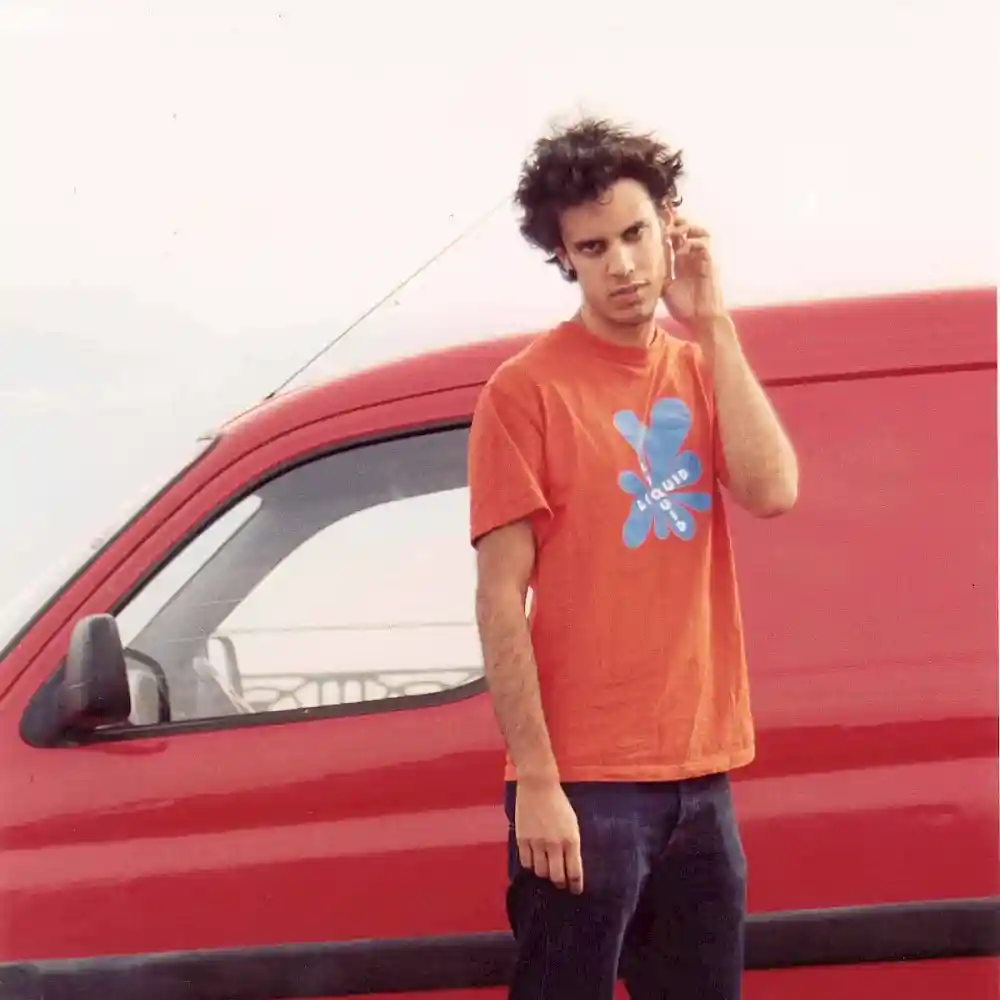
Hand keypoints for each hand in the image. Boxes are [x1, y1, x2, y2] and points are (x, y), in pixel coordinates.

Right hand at [515, 780, 583, 893]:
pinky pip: (525, 862)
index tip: (575, 891)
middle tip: (560, 883)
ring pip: (540, 871)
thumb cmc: (559, 803)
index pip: (574, 871)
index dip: (575, 885)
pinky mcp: (522, 839)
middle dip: (560, 883)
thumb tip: (569, 863)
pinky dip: (530, 865)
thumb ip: (571, 844)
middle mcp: (554, 844)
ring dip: (544, 874)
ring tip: (545, 871)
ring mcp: (537, 842)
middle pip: (556, 876)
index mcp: (571, 839)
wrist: (538, 785)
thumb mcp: (572, 823)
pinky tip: (533, 862)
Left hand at [660, 212, 725, 328]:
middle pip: (689, 230)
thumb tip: (643, 270)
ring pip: (700, 233)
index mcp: (681, 262)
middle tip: (665, 222)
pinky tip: (681, 249)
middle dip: (678, 222)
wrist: (700, 320)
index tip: (655, 223)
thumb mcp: (666, 289)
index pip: (675, 238)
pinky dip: (692, 243)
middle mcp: (692, 257)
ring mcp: (702, 259)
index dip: (668, 228)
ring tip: (675, 231)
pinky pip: (704, 246)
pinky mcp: (709, 264)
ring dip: (688, 228)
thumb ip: (660, 276)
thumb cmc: (685, 307)